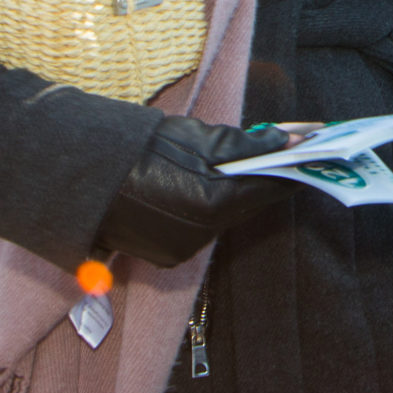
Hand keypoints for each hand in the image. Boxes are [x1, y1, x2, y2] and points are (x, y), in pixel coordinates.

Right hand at [95, 116, 294, 268]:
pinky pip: (199, 232)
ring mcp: (183, 249)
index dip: (288, 170)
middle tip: (274, 157)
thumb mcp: (197, 136)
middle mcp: (201, 233)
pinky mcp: (167, 257)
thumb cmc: (140, 148)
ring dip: (231, 197)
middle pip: (246, 206)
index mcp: (212, 200)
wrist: (84, 177)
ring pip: (223, 220)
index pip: (267, 186)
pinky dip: (205, 212)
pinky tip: (199, 191)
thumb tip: (285, 141)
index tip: (308, 156)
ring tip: (234, 170)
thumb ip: (246, 144)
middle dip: (259, 182)